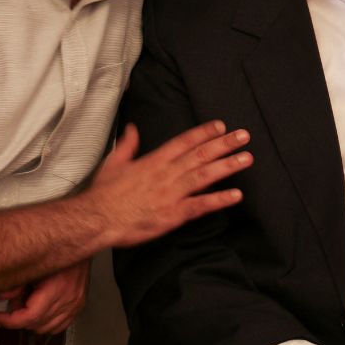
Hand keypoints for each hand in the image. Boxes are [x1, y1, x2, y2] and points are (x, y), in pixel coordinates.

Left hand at [0, 259, 90, 333]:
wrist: (79, 243)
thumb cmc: (56, 250)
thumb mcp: (33, 264)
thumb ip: (17, 282)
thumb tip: (2, 296)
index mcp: (56, 288)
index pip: (30, 316)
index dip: (10, 320)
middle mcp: (68, 299)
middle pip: (36, 324)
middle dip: (19, 318)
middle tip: (13, 303)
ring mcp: (75, 304)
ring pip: (47, 328)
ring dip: (33, 322)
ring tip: (27, 304)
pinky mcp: (78, 306)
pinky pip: (60, 326)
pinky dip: (47, 323)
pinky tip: (40, 312)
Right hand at [85, 120, 251, 247]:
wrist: (97, 218)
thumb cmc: (104, 194)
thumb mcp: (114, 162)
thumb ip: (127, 144)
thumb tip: (133, 128)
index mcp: (153, 160)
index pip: (184, 141)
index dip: (204, 132)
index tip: (221, 126)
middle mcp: (166, 173)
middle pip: (200, 154)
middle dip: (224, 144)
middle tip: (244, 136)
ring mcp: (171, 193)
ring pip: (204, 176)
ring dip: (227, 166)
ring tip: (247, 158)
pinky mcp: (173, 214)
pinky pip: (200, 206)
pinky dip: (219, 200)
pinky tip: (236, 195)